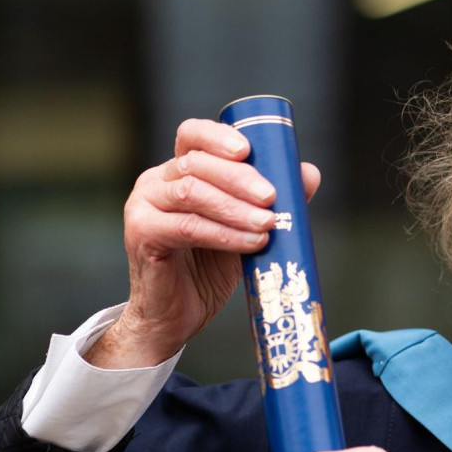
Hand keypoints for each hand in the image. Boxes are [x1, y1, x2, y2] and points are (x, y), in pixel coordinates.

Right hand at [85, 119, 320, 368]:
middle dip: (239, 178)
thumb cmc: (208, 270)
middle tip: (272, 197)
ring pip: (191, 193)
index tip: (249, 150)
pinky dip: (225, 234)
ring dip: (236, 207)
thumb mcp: (245, 229)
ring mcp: (143, 207)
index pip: (192, 135)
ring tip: (269, 223)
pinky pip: (187, 227)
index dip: (218, 136)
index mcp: (177, 171)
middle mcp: (155, 182)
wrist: (176, 316)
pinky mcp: (142, 235)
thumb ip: (272, 200)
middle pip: (196, 163)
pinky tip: (252, 243)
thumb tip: (309, 173)